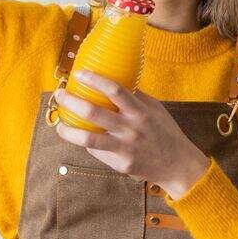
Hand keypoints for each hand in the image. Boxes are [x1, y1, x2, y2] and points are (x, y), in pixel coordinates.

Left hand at [54, 70, 210, 198]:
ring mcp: (125, 147)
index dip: (95, 79)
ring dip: (68, 130)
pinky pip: (98, 152)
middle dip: (71, 101)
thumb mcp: (156, 110)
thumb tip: (115, 81)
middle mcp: (131, 128)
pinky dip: (87, 144)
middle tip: (60, 94)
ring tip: (59, 125)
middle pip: (94, 112)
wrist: (178, 165)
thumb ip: (136, 98)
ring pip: (88, 138)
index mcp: (140, 111)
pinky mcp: (121, 163)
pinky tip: (80, 139)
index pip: (115, 90)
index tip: (79, 73)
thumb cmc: (166, 133)